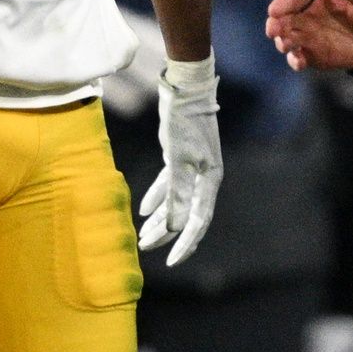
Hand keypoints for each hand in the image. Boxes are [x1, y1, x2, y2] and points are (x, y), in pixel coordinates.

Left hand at [137, 56, 221, 266]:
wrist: (185, 89)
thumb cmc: (184, 123)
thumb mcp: (178, 160)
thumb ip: (176, 194)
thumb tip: (173, 226)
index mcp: (210, 180)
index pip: (197, 221)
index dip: (184, 243)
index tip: (171, 262)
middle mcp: (204, 178)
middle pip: (186, 214)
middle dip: (166, 234)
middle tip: (146, 249)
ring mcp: (192, 167)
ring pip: (175, 201)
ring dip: (159, 218)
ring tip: (142, 236)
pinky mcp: (180, 157)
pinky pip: (169, 185)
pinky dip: (157, 197)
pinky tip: (143, 211)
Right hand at [266, 0, 352, 70]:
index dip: (281, 4)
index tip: (274, 11)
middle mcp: (305, 17)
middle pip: (282, 20)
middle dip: (274, 25)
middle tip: (273, 31)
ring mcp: (307, 36)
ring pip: (286, 39)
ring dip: (282, 42)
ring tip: (286, 46)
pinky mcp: (312, 55)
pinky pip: (298, 58)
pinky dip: (294, 61)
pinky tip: (299, 62)